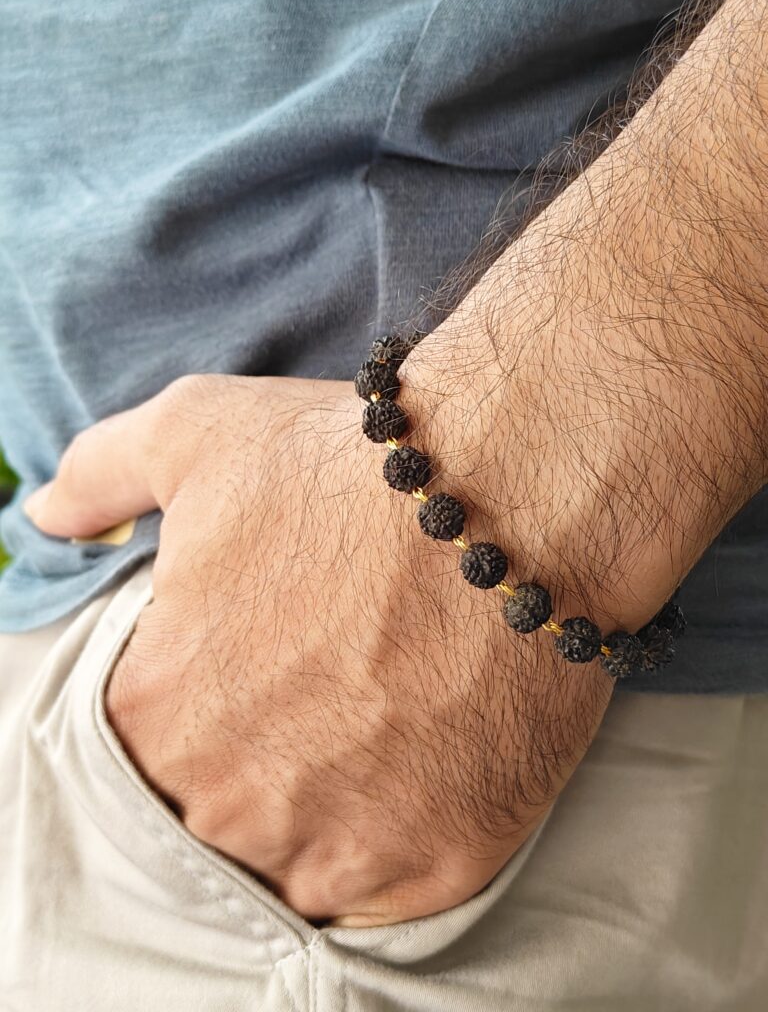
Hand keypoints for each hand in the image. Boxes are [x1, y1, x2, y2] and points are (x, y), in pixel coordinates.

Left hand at [24, 372, 612, 925]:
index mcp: (156, 709)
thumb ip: (100, 476)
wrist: (516, 490)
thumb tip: (47, 515)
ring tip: (374, 728)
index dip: (201, 710)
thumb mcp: (195, 431)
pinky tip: (417, 765)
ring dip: (322, 812)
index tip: (255, 673)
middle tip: (322, 696)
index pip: (144, 754)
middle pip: (215, 818)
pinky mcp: (432, 865)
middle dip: (255, 765)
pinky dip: (392, 840)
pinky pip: (384, 892)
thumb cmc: (347, 466)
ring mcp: (335, 842)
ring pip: (294, 865)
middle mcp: (229, 799)